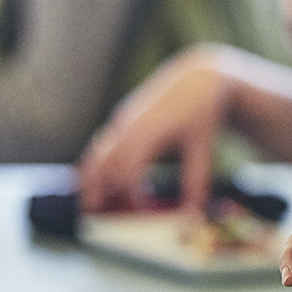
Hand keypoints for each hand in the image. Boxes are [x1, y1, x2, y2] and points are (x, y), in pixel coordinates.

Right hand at [77, 47, 231, 213]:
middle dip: (94, 187)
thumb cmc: (201, 112)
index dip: (130, 194)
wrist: (198, 78)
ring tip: (90, 202)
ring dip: (90, 176)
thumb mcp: (202, 146)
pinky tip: (99, 182)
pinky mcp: (122, 119)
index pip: (127, 169)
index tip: (143, 211)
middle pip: (101, 162)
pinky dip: (97, 164)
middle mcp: (128, 125)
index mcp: (148, 131)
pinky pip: (102, 145)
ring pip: (96, 152)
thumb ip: (195, 178)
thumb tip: (194, 211)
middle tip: (92, 213)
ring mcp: (122, 120)